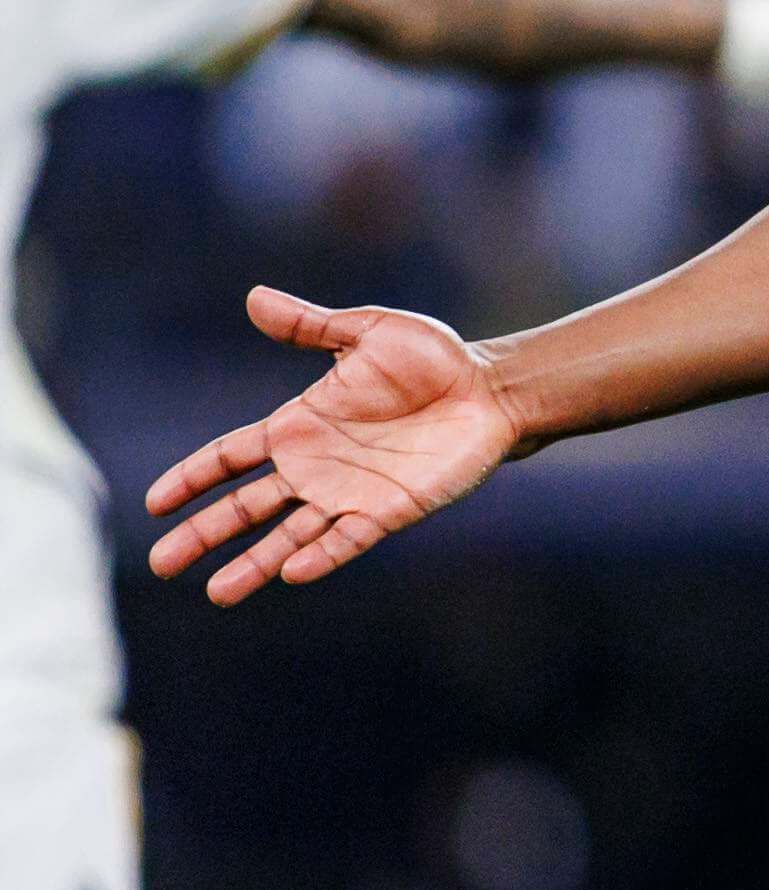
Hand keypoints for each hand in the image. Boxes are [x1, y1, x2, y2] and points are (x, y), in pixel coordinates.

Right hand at [145, 288, 518, 605]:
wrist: (492, 390)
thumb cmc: (433, 360)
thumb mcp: (368, 332)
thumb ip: (311, 326)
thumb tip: (253, 298)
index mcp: (300, 424)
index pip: (230, 456)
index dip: (192, 477)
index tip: (155, 503)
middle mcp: (315, 466)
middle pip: (245, 506)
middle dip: (203, 534)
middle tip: (160, 566)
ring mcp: (349, 493)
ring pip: (288, 536)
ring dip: (253, 564)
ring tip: (217, 592)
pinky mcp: (388, 510)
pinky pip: (346, 539)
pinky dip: (320, 555)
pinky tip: (291, 572)